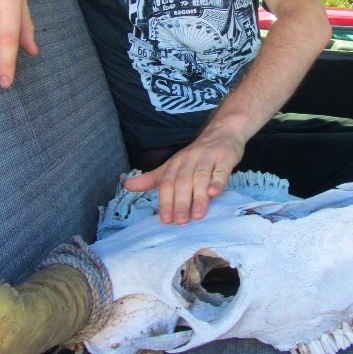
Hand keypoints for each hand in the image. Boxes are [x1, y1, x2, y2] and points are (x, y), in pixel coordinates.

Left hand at [124, 129, 245, 223]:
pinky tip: (215, 193)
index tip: (166, 220)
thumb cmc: (197, 155)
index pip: (167, 183)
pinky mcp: (225, 157)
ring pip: (201, 177)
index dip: (165, 201)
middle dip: (180, 202)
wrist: (223, 131)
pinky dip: (217, 181)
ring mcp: (208, 158)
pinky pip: (221, 170)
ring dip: (198, 197)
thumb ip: (153, 179)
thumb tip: (127, 185)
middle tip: (180, 221)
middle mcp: (189, 160)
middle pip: (182, 182)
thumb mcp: (173, 165)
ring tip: (198, 215)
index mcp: (175, 163)